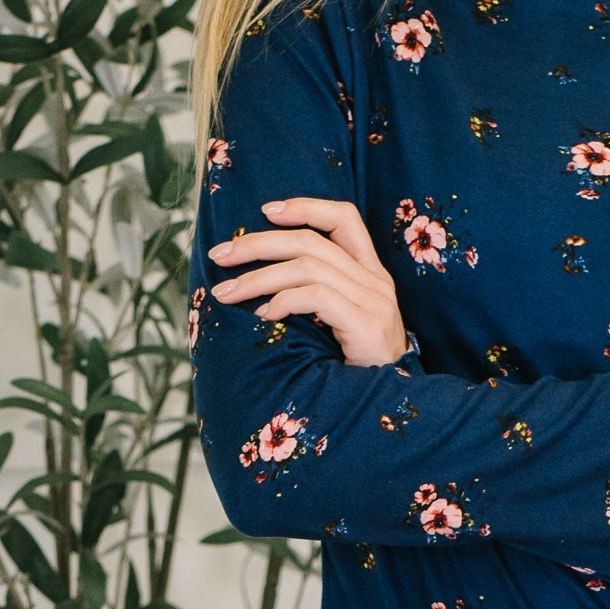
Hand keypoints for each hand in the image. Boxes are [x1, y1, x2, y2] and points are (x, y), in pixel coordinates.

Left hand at [206, 197, 409, 365]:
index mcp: (369, 272)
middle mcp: (374, 280)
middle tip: (219, 256)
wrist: (390, 401)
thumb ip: (314, 294)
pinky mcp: (366, 324)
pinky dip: (284, 301)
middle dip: (257, 244)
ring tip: (228, 294)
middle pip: (310, 241)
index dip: (305, 207)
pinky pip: (317, 296)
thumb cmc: (356, 366)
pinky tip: (264, 316)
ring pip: (306, 267)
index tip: (265, 212)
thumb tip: (258, 280)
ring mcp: (373, 301)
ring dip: (259, 278)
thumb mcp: (338, 322)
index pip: (344, 218)